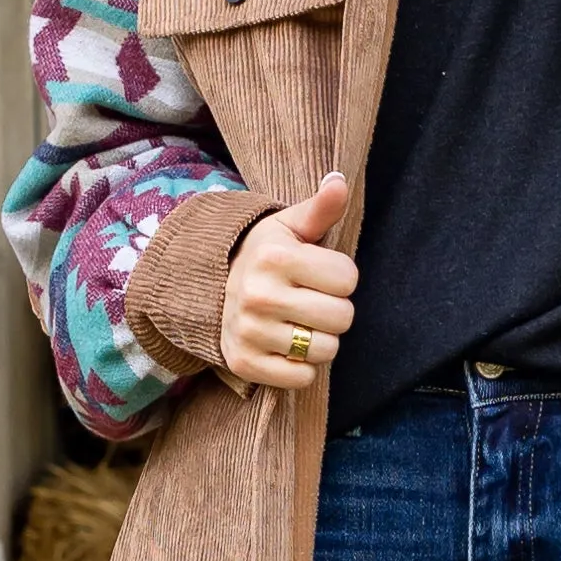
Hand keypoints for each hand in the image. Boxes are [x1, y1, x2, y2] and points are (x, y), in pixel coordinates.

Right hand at [218, 174, 356, 392]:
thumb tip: (339, 182)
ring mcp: (250, 331)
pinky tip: (286, 347)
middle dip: (334, 310)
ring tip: (299, 324)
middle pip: (342, 318)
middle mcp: (260, 294)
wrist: (211, 289)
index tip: (317, 274)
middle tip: (310, 302)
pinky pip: (303, 378)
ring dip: (320, 341)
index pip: (348, 279)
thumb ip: (320, 208)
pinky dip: (301, 368)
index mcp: (275, 256)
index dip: (340, 278)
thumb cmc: (265, 256)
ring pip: (325, 350)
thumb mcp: (289, 226)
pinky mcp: (245, 363)